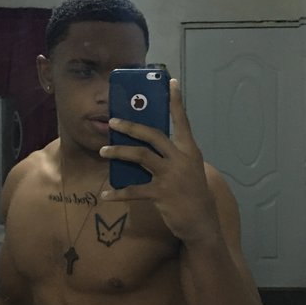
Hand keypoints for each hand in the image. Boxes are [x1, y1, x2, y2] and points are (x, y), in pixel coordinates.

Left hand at [100, 78, 220, 242]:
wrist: (202, 223)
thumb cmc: (193, 194)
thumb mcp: (190, 169)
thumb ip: (173, 156)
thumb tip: (147, 145)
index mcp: (190, 151)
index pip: (183, 121)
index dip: (176, 101)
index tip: (170, 81)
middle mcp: (181, 159)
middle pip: (153, 135)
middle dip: (131, 127)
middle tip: (113, 122)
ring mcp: (171, 176)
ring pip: (140, 156)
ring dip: (119, 152)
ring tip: (103, 152)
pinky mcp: (161, 193)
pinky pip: (134, 190)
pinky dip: (118, 192)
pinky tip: (105, 195)